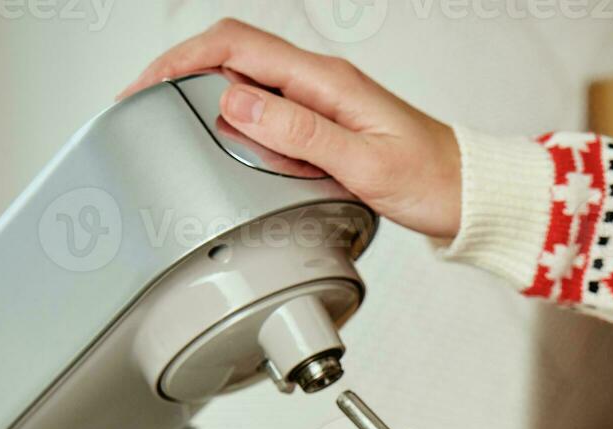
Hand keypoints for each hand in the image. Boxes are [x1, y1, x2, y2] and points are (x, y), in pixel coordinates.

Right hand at [119, 19, 461, 237]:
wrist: (468, 197)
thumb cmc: (432, 181)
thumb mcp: (364, 164)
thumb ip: (299, 132)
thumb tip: (236, 102)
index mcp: (328, 81)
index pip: (237, 46)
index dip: (182, 59)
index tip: (146, 86)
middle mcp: (323, 83)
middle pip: (234, 56)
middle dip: (181, 73)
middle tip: (144, 107)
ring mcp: (324, 102)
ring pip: (249, 83)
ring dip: (206, 96)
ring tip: (170, 124)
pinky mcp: (328, 125)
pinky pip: (270, 111)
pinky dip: (237, 121)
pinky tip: (225, 144)